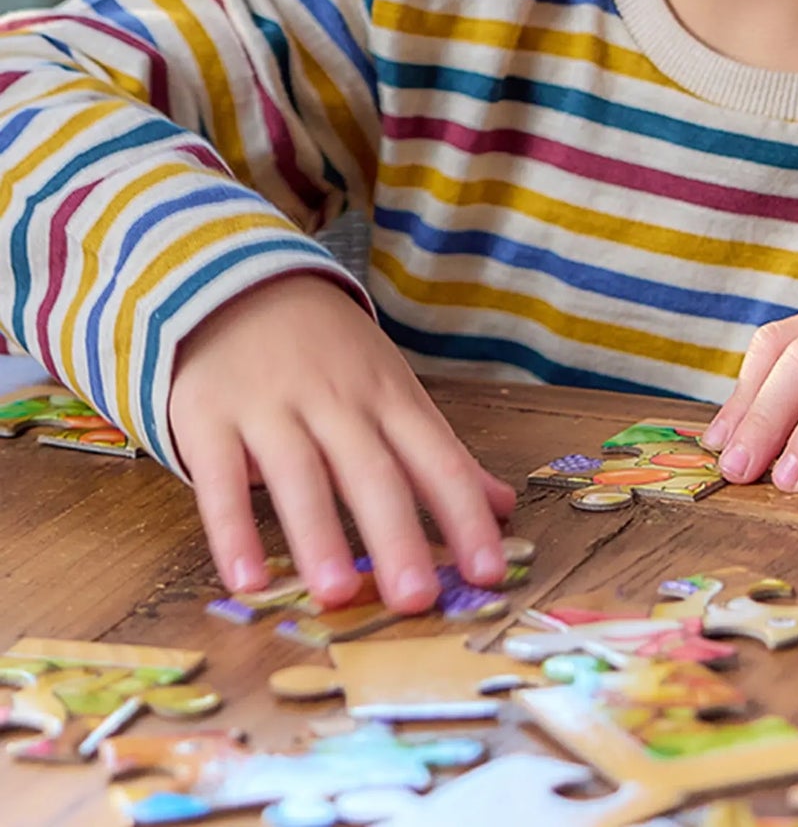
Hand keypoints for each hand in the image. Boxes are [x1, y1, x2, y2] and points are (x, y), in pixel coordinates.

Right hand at [168, 273, 515, 612]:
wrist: (240, 283)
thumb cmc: (331, 354)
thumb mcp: (394, 390)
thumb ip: (441, 454)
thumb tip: (502, 507)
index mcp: (390, 400)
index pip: (439, 462)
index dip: (465, 518)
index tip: (490, 573)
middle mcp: (338, 403)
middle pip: (374, 473)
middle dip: (399, 536)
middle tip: (418, 599)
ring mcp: (272, 409)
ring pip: (300, 476)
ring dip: (319, 536)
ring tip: (339, 595)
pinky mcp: (210, 418)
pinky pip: (219, 478)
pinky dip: (230, 528)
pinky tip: (244, 579)